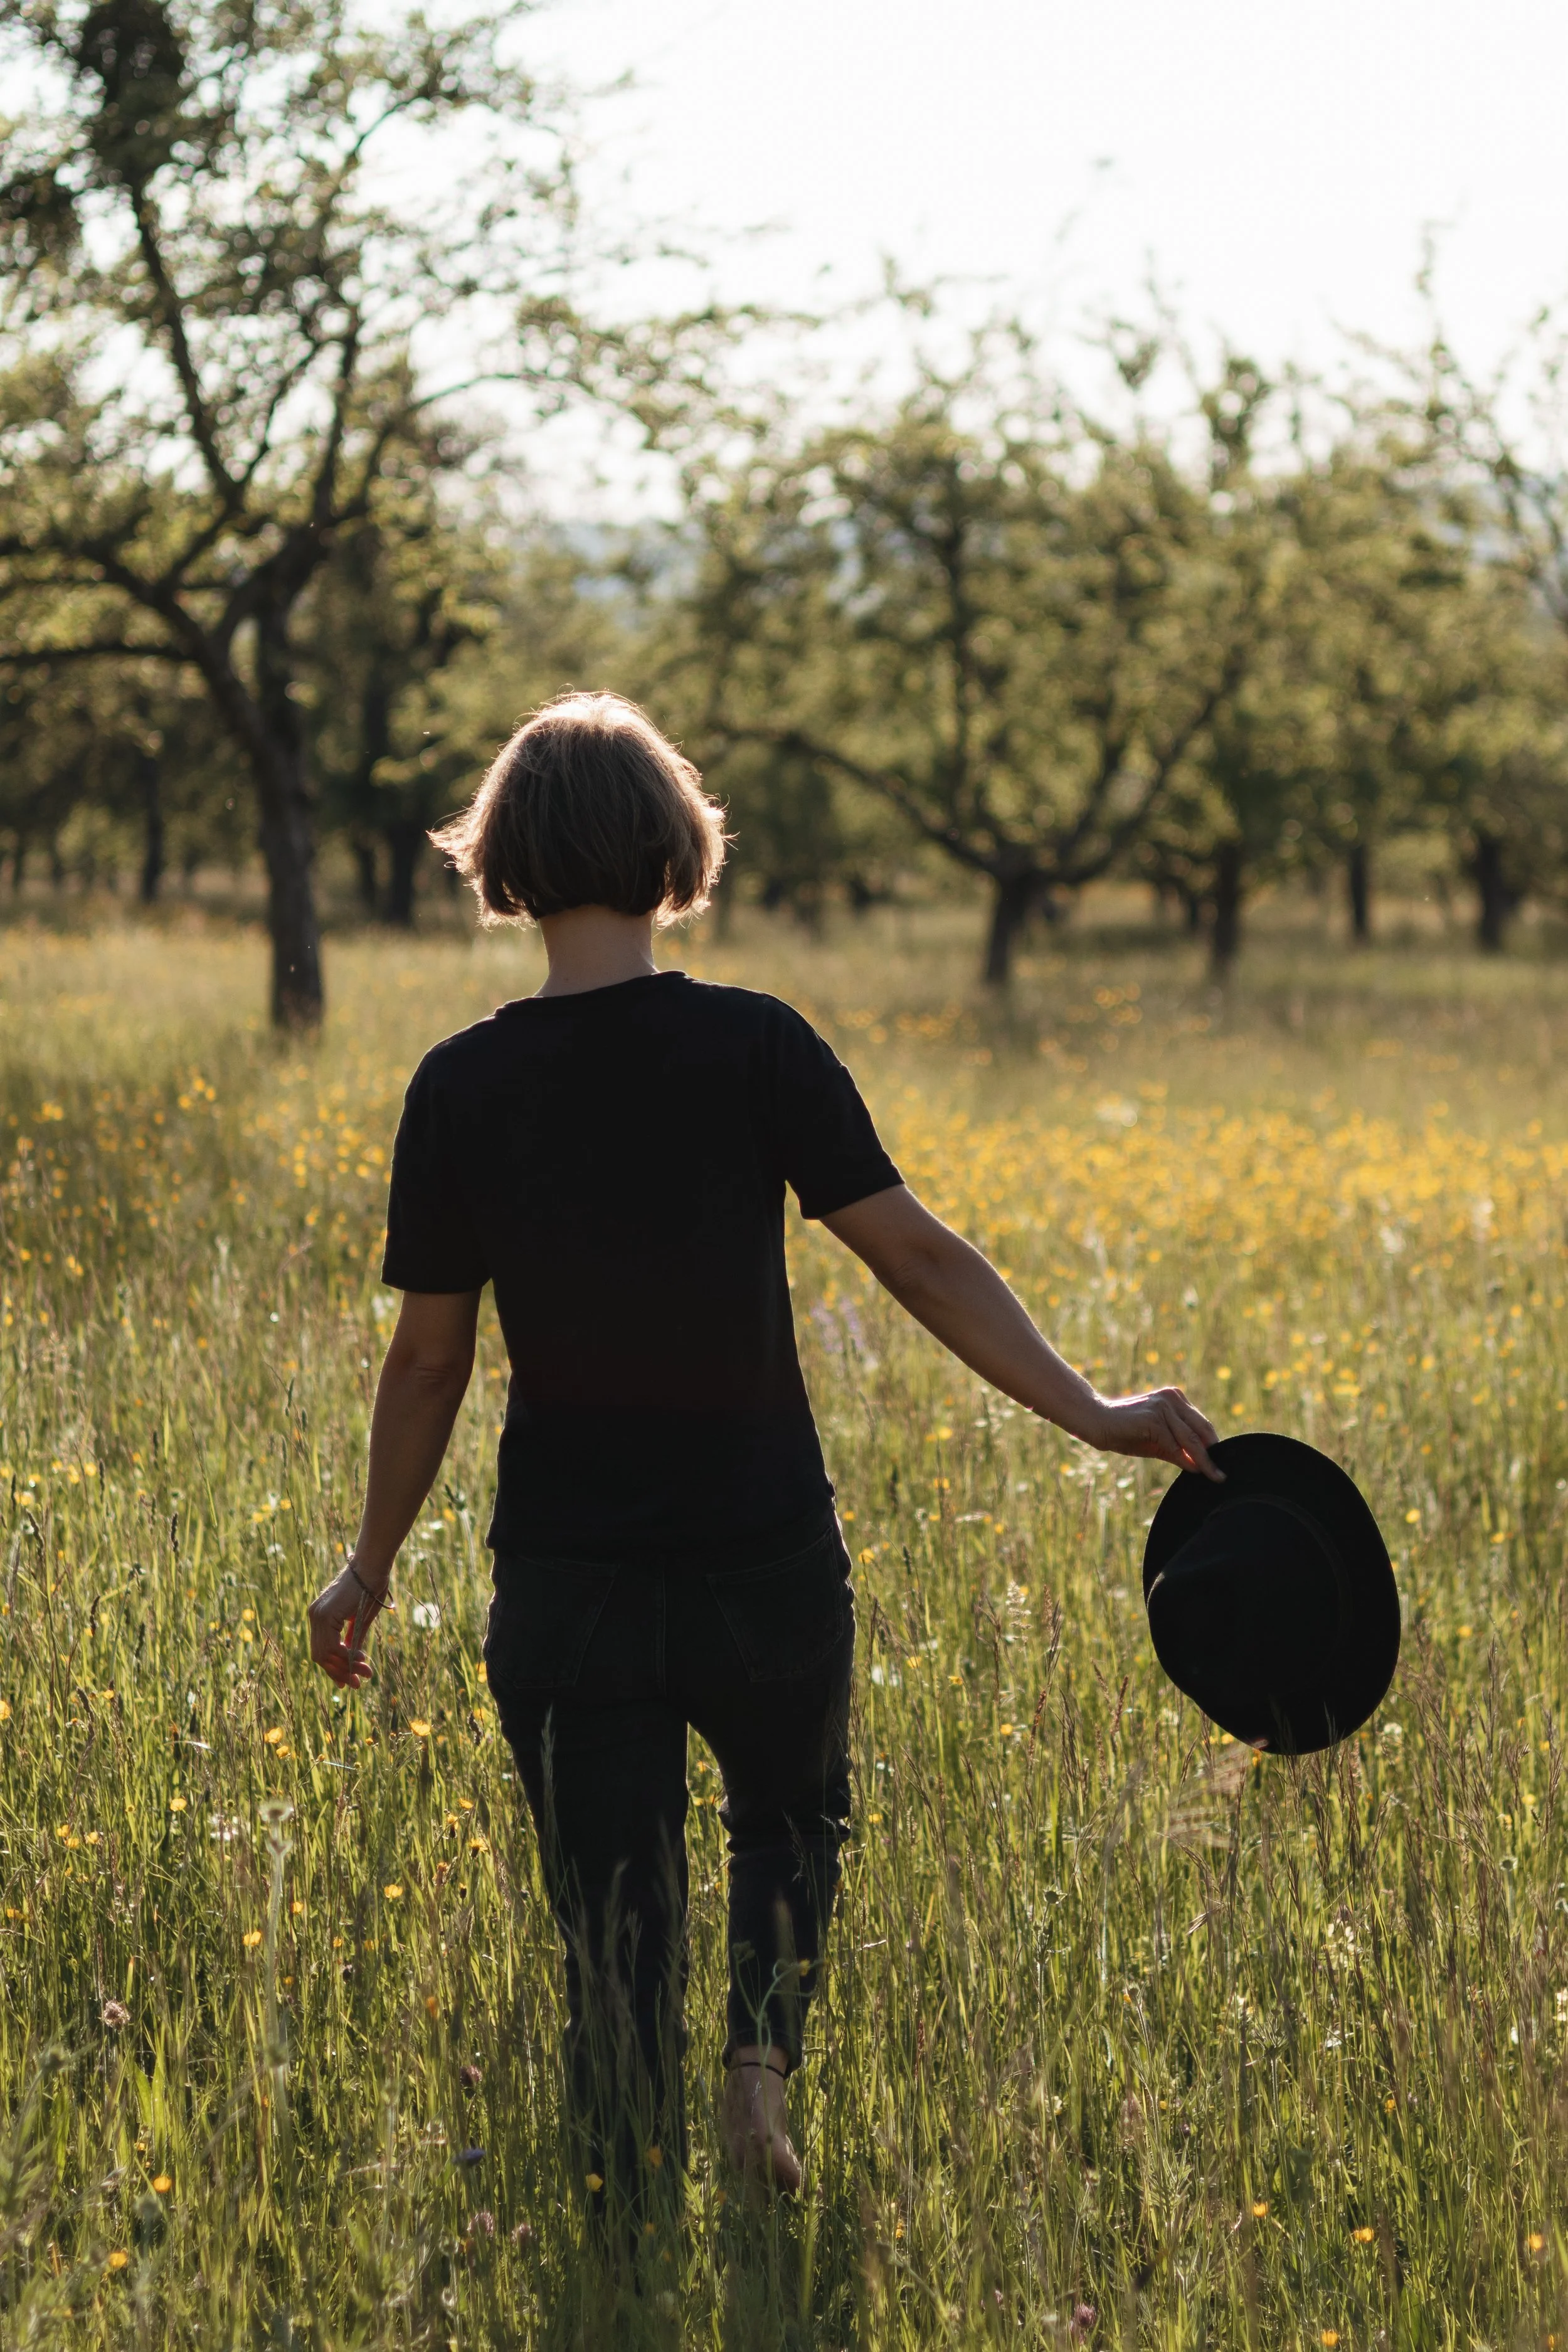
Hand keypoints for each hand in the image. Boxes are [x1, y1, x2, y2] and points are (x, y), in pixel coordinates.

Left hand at [307, 1561, 387, 1687]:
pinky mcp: (325, 1615)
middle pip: (320, 1656)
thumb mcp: (360, 1619)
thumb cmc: (370, 1587)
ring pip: (324, 1655)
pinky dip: (345, 1657)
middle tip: (359, 1683)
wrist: (372, 1567)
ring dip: (346, 1667)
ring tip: (366, 1672)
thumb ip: (353, 1638)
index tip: (350, 1681)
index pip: (321, 1650)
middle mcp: (314, 1616)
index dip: (334, 1668)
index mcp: (320, 1616)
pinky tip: (361, 1658)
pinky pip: (330, 1646)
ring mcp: (317, 1615)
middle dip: (340, 1672)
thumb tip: (351, 1657)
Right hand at [1079, 1386, 1223, 1480]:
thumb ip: (1178, 1450)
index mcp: (1175, 1399)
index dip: (1212, 1445)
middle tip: (1222, 1475)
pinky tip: (1194, 1470)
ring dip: (1204, 1460)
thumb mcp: (1157, 1442)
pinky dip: (1184, 1459)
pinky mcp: (1153, 1418)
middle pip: (1200, 1430)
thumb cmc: (1125, 1432)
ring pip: (1190, 1439)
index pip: (1201, 1424)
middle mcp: (1172, 1398)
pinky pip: (1174, 1444)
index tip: (1220, 1464)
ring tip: (1215, 1476)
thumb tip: (1200, 1467)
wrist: (1095, 1421)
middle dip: (1213, 1454)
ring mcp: (1163, 1406)